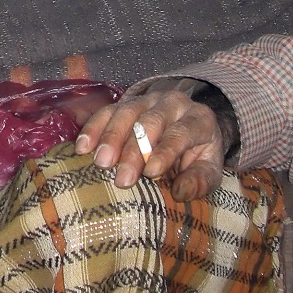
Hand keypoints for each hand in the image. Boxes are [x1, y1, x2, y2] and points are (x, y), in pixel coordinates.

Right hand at [74, 88, 225, 194]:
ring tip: (100, 162)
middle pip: (151, 122)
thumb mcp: (209, 170)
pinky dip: (94, 128)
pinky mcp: (127, 102)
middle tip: (122, 179)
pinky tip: (83, 147)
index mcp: (198, 119)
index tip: (151, 172)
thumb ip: (199, 181)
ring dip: (111, 138)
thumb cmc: (197, 156)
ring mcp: (148, 100)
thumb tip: (181, 192)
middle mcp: (173, 103)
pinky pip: (108, 111)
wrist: (191, 131)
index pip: (180, 133)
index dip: (165, 152)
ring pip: (127, 112)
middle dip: (135, 151)